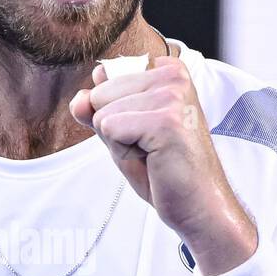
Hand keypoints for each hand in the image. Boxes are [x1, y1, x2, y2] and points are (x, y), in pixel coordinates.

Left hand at [69, 56, 256, 275]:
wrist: (197, 205)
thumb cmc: (165, 170)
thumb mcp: (123, 133)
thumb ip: (99, 110)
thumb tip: (79, 99)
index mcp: (167, 70)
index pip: (105, 81)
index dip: (116, 114)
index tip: (147, 133)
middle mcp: (173, 75)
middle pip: (100, 95)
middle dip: (115, 129)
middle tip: (150, 148)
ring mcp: (171, 95)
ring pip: (103, 113)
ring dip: (120, 143)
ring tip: (154, 154)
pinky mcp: (165, 120)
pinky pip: (110, 128)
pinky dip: (123, 152)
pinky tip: (154, 159)